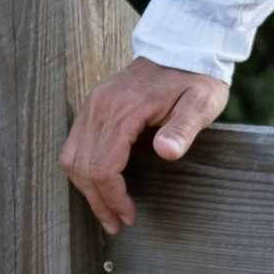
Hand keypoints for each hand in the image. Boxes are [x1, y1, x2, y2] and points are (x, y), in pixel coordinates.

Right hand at [59, 57, 229, 234]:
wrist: (183, 48)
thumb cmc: (195, 79)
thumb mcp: (201, 104)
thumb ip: (183, 129)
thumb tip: (166, 153)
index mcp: (123, 110)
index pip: (104, 166)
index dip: (113, 198)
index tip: (130, 216)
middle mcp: (99, 107)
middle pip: (83, 166)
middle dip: (98, 201)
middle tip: (116, 225)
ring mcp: (93, 105)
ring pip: (72, 157)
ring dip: (86, 188)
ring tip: (106, 211)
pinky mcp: (93, 105)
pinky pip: (75, 143)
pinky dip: (83, 169)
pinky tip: (99, 184)